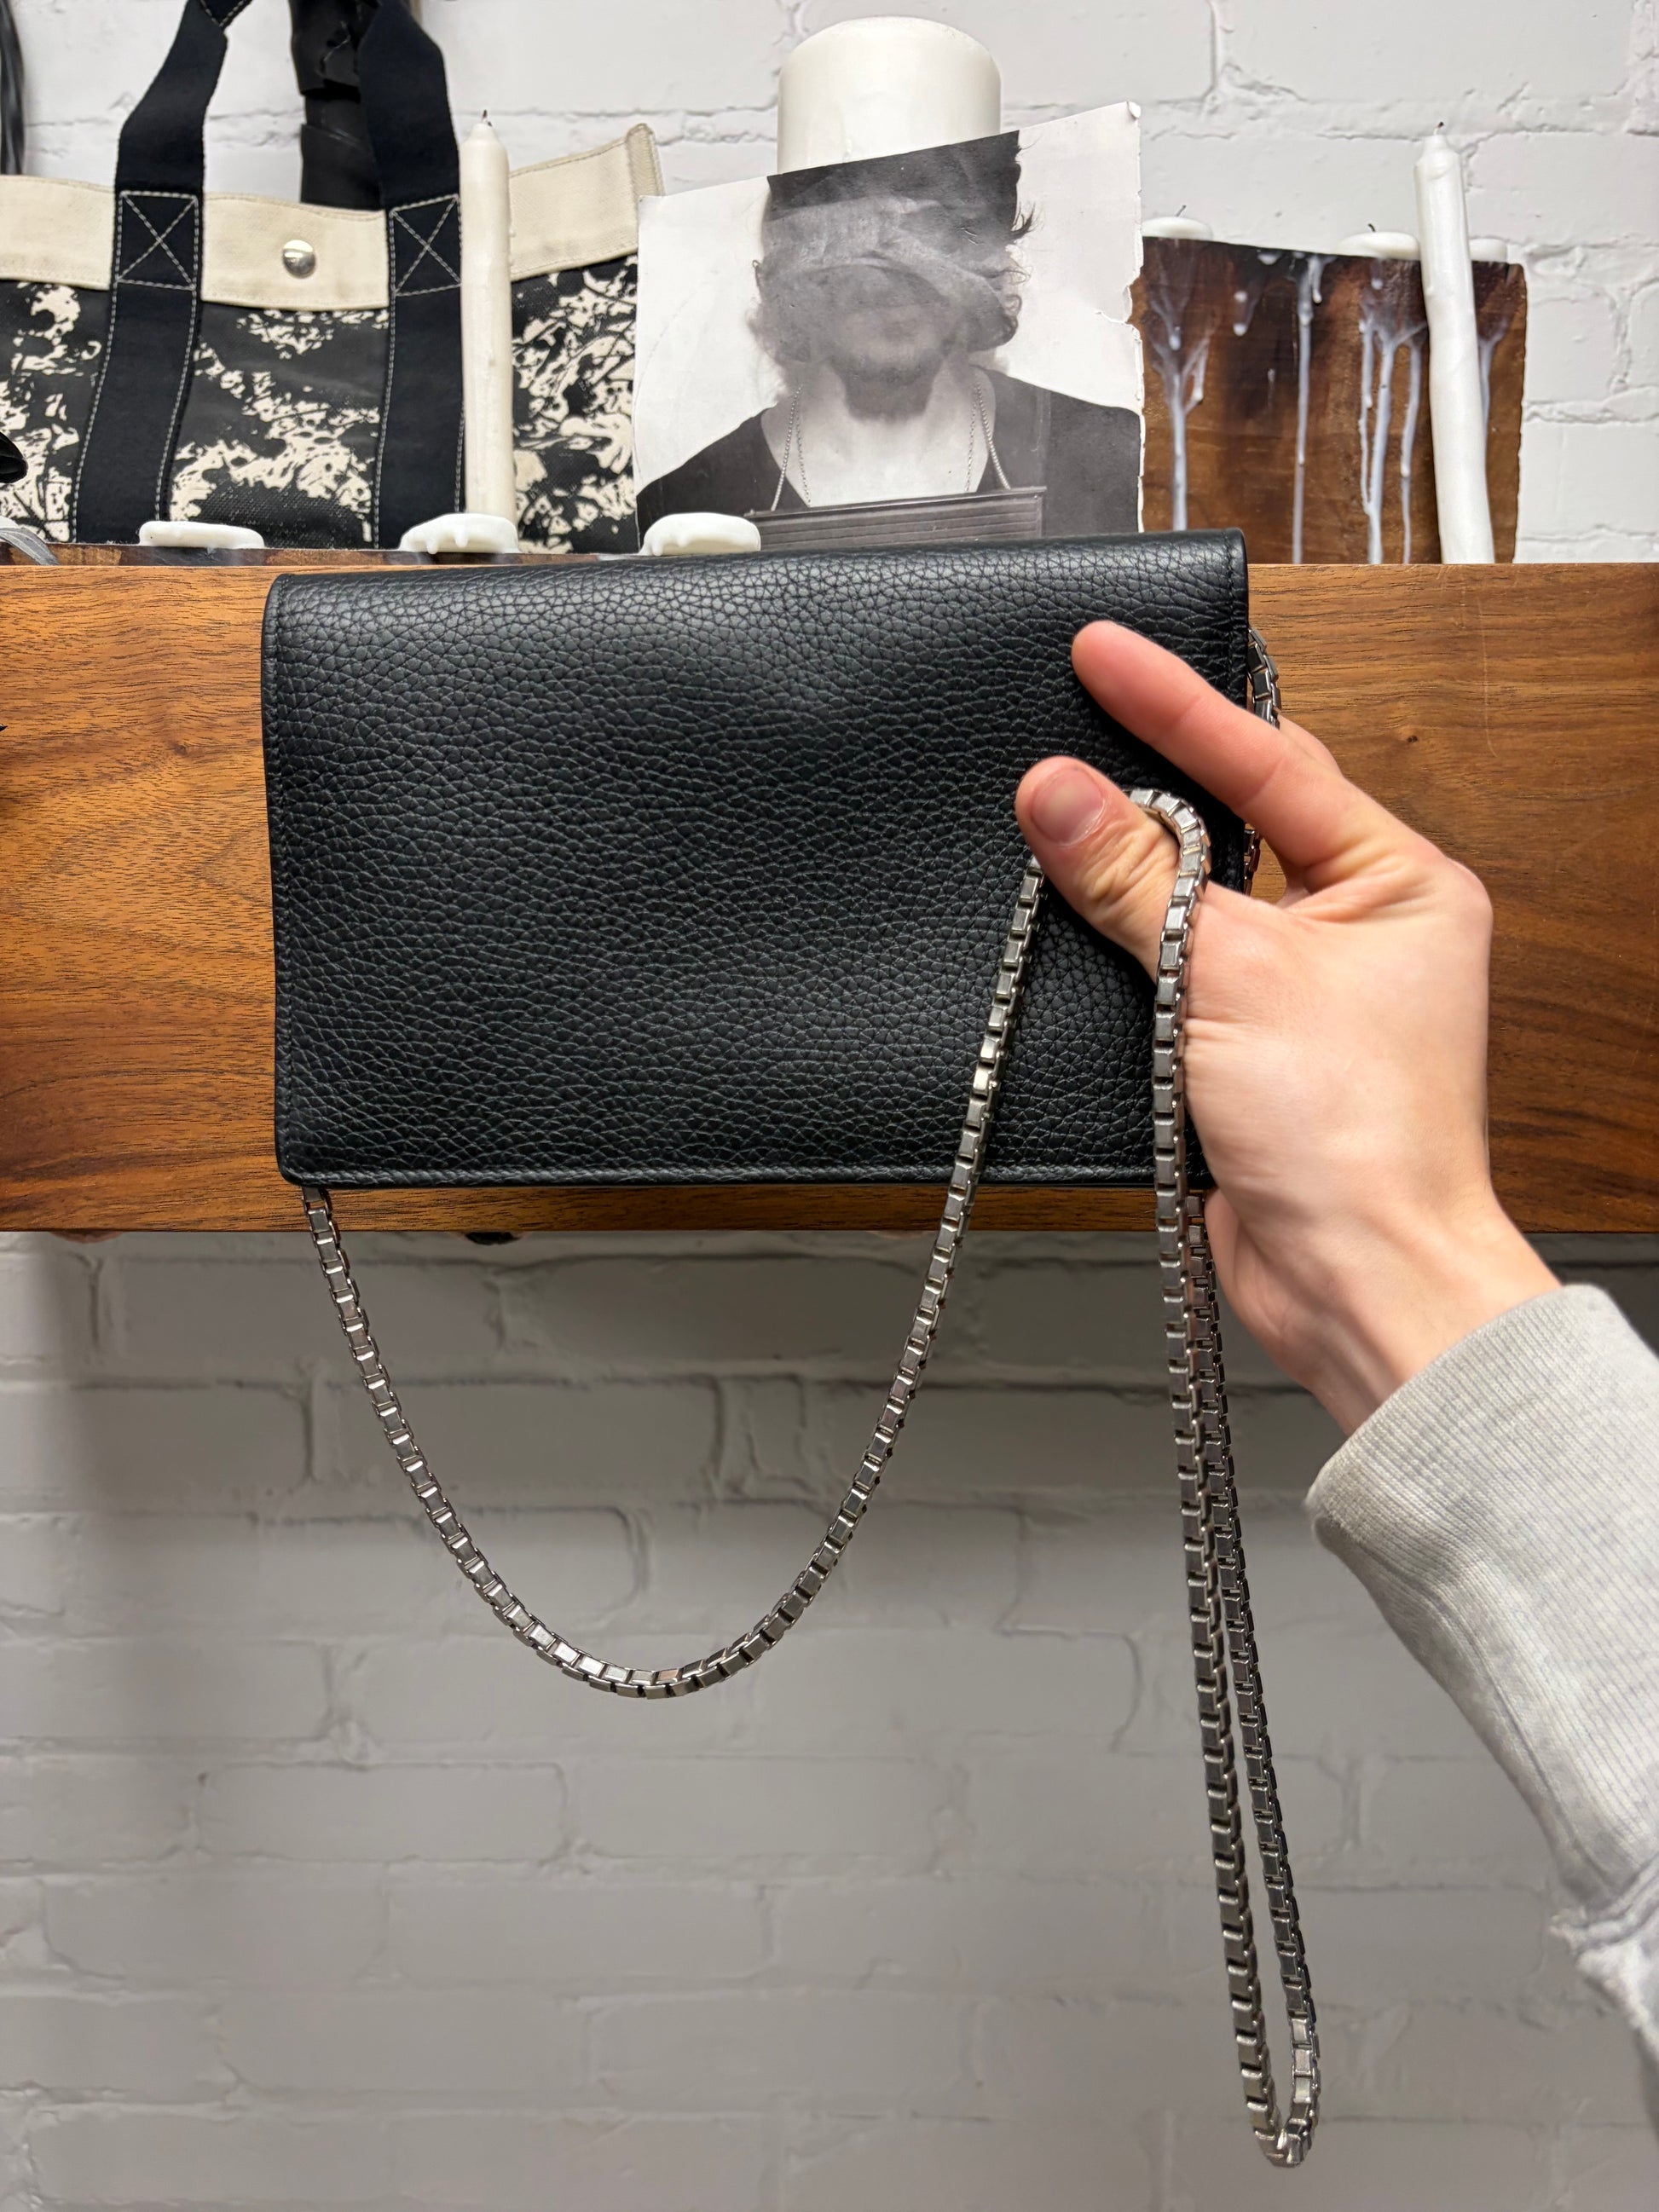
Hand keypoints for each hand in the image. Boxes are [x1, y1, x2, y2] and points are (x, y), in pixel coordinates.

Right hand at [1015, 622, 1556, 1433]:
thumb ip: (1135, 880)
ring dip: (1126, 868)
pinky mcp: (1244, 1050)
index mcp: (1399, 881)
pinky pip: (1169, 969)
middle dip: (1148, 778)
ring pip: (1192, 898)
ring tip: (1054, 808)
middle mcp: (1358, 927)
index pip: (1270, 762)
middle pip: (1233, 820)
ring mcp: (1301, 991)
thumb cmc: (1358, 1143)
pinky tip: (1071, 919)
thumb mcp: (1229, 977)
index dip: (1174, 704)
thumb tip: (1059, 793)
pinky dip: (1118, 946)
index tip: (1101, 652)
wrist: (1354, 1283)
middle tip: (1066, 712)